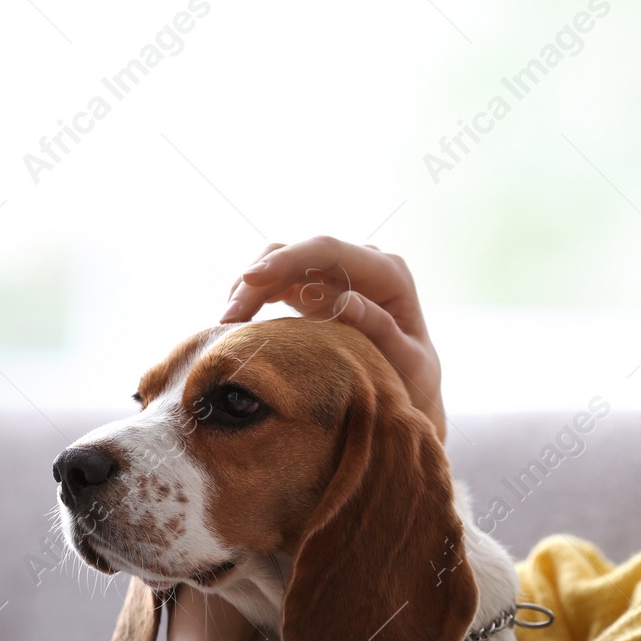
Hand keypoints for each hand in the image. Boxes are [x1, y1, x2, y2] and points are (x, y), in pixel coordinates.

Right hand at [222, 237, 446, 441]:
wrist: (410, 391)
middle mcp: (361, 264)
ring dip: (249, 288)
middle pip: (299, 253)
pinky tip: (236, 323)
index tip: (252, 278)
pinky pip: (278, 283)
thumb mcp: (408, 362)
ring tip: (226, 323)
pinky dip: (254, 298)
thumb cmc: (415, 379)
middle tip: (228, 317)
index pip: (329, 249)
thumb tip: (346, 300)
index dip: (289, 258)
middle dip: (259, 278)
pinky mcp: (316, 290)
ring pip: (282, 264)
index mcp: (388, 272)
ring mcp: (336, 275)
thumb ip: (382, 331)